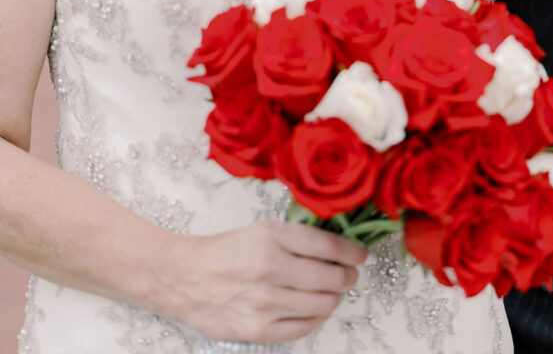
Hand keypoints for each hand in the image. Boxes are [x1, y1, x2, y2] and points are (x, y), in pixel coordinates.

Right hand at [158, 220, 365, 344]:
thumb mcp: (261, 229)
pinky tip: (313, 308)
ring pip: (322, 304)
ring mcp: (264, 303)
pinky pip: (304, 328)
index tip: (360, 255)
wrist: (184, 278)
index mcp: (271, 236)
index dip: (351, 252)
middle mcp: (269, 268)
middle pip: (331, 278)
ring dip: (333, 297)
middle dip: (347, 277)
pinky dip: (316, 318)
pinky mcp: (258, 330)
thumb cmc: (225, 251)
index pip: (327, 245)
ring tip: (330, 291)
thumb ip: (297, 237)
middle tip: (348, 275)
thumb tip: (338, 246)